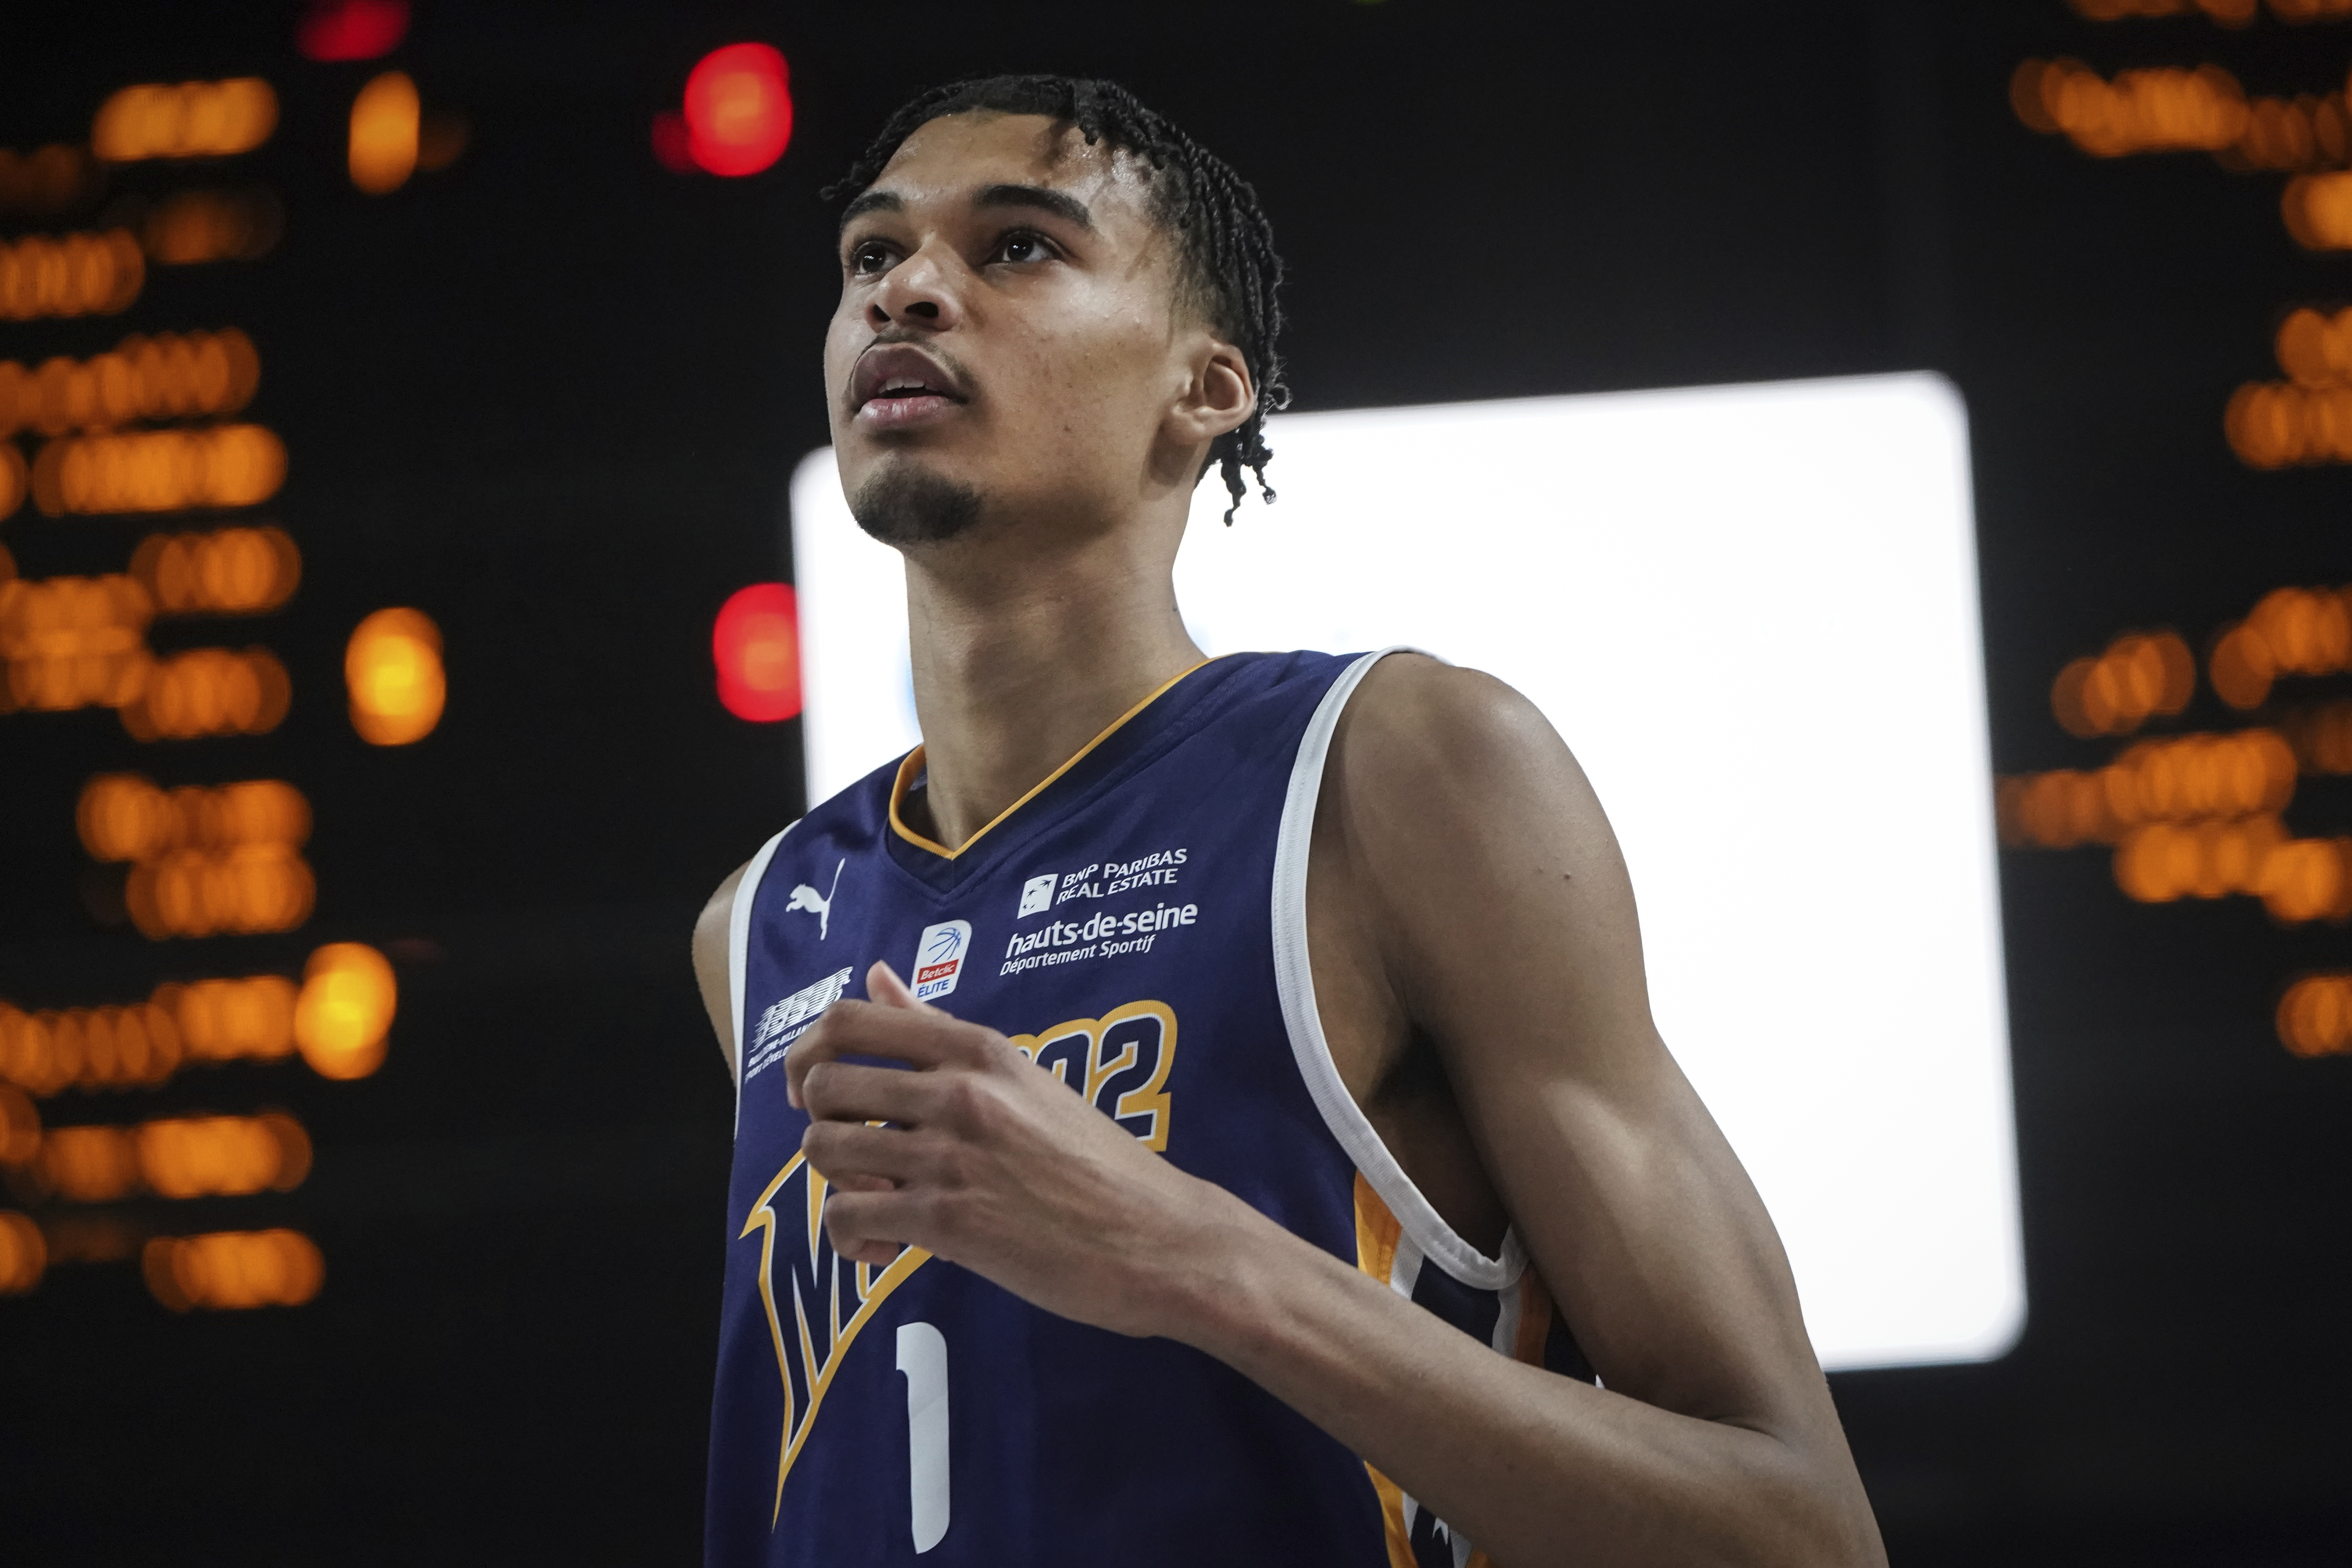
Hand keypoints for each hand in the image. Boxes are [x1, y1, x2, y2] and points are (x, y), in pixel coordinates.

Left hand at [785, 961, 1240, 1337]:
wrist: (1157, 1237)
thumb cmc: (1094, 1161)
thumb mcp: (1023, 1078)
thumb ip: (939, 1031)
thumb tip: (877, 975)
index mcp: (979, 1050)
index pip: (852, 1020)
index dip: (809, 1053)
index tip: (818, 1090)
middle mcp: (961, 1091)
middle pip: (825, 1086)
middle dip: (821, 1126)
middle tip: (856, 1158)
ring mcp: (952, 1155)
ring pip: (824, 1152)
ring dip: (836, 1184)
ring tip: (878, 1204)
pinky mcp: (948, 1222)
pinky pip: (847, 1218)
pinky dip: (852, 1241)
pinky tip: (890, 1250)